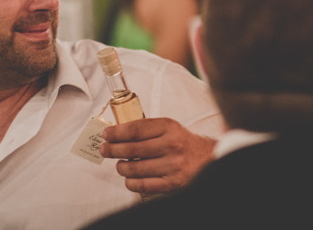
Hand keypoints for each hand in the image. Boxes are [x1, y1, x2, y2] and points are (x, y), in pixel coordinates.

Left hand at [99, 117, 215, 194]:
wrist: (206, 158)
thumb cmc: (182, 142)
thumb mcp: (168, 128)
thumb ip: (146, 129)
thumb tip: (117, 133)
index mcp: (169, 128)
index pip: (136, 130)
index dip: (117, 132)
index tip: (107, 135)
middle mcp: (171, 146)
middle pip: (132, 149)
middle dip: (113, 149)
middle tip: (105, 149)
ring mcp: (171, 166)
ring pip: (134, 169)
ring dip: (121, 167)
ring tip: (120, 164)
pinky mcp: (171, 183)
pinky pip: (142, 185)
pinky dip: (130, 182)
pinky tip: (129, 177)